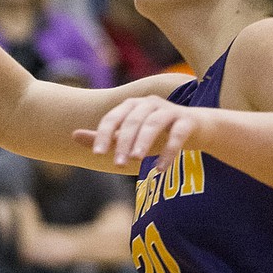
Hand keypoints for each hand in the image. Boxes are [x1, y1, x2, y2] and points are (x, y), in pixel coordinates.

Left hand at [74, 94, 205, 172]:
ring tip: (136, 160)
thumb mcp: (131, 137)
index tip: (97, 154)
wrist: (198, 128)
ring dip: (143, 143)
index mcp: (132, 105)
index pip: (113, 118)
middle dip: (123, 142)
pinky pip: (177, 135)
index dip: (104, 135)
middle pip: (132, 121)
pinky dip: (169, 152)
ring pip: (153, 124)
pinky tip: (160, 169)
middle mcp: (149, 103)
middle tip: (117, 164)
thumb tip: (73, 136)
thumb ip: (105, 136)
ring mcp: (169, 110)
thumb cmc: (158, 133)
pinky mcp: (188, 121)